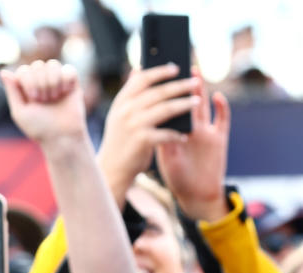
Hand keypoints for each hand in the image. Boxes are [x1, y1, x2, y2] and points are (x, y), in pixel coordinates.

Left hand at [0, 60, 86, 145]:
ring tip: (54, 98)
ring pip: (53, 64)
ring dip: (52, 82)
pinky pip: (69, 70)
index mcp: (26, 87)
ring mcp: (56, 80)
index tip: (32, 98)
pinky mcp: (72, 82)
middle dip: (40, 83)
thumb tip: (3, 71)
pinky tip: (65, 93)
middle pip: (37, 65)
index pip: (23, 70)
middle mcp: (41, 81)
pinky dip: (66, 81)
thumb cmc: (38, 128)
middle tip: (44, 101)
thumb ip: (12, 91)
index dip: (28, 80)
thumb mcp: (20, 112)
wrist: (62, 136)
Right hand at [94, 64, 199, 204]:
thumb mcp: (119, 114)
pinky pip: (166, 132)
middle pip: (159, 92)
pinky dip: (177, 134)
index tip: (176, 67)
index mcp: (121, 102)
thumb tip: (139, 69)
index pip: (142, 79)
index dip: (160, 71)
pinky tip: (185, 134)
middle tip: (196, 82)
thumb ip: (130, 93)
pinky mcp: (142, 140)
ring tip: (197, 101)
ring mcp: (134, 125)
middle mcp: (126, 111)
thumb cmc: (120, 139)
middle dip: (180, 85)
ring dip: (184, 104)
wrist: (111, 168)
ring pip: (166, 109)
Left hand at [157, 84, 231, 222]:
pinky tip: (218, 97)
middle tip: (176, 65)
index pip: (168, 108)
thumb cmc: (178, 177)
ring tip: (194, 73)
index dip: (163, 94)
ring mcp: (206, 132)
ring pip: (203, 106)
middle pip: (185, 102)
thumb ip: (160, 138)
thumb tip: (148, 122)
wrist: (196, 195)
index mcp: (175, 131)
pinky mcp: (219, 139)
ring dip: (199, 90)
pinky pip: (222, 119)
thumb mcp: (165, 158)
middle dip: (180, 85)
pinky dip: (222, 107)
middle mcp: (191, 128)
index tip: (154, 77)